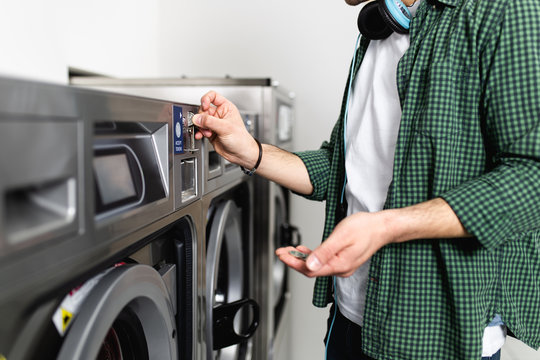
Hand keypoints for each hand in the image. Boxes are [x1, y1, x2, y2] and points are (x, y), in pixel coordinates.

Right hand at [192, 91, 258, 168]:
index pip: (213, 96)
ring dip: (201, 127)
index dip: (206, 99)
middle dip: (202, 118)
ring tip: (207, 133)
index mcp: (226, 108)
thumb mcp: (225, 128)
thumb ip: (210, 122)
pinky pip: (200, 129)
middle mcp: (219, 114)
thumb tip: (197, 118)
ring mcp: (214, 124)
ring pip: (201, 120)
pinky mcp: (210, 132)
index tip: (203, 106)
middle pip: (203, 109)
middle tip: (205, 125)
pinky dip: (199, 132)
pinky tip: (200, 136)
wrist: (241, 154)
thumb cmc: (241, 139)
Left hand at [276, 212, 390, 277]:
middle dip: (294, 261)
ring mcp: (342, 265)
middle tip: (281, 252)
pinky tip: (304, 250)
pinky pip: (323, 262)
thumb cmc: (365, 228)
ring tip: (288, 250)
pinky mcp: (342, 260)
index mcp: (340, 265)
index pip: (310, 270)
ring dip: (301, 258)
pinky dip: (311, 256)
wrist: (382, 227)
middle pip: (311, 269)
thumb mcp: (341, 236)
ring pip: (316, 266)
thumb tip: (310, 265)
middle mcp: (341, 269)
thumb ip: (325, 252)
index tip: (282, 256)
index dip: (293, 263)